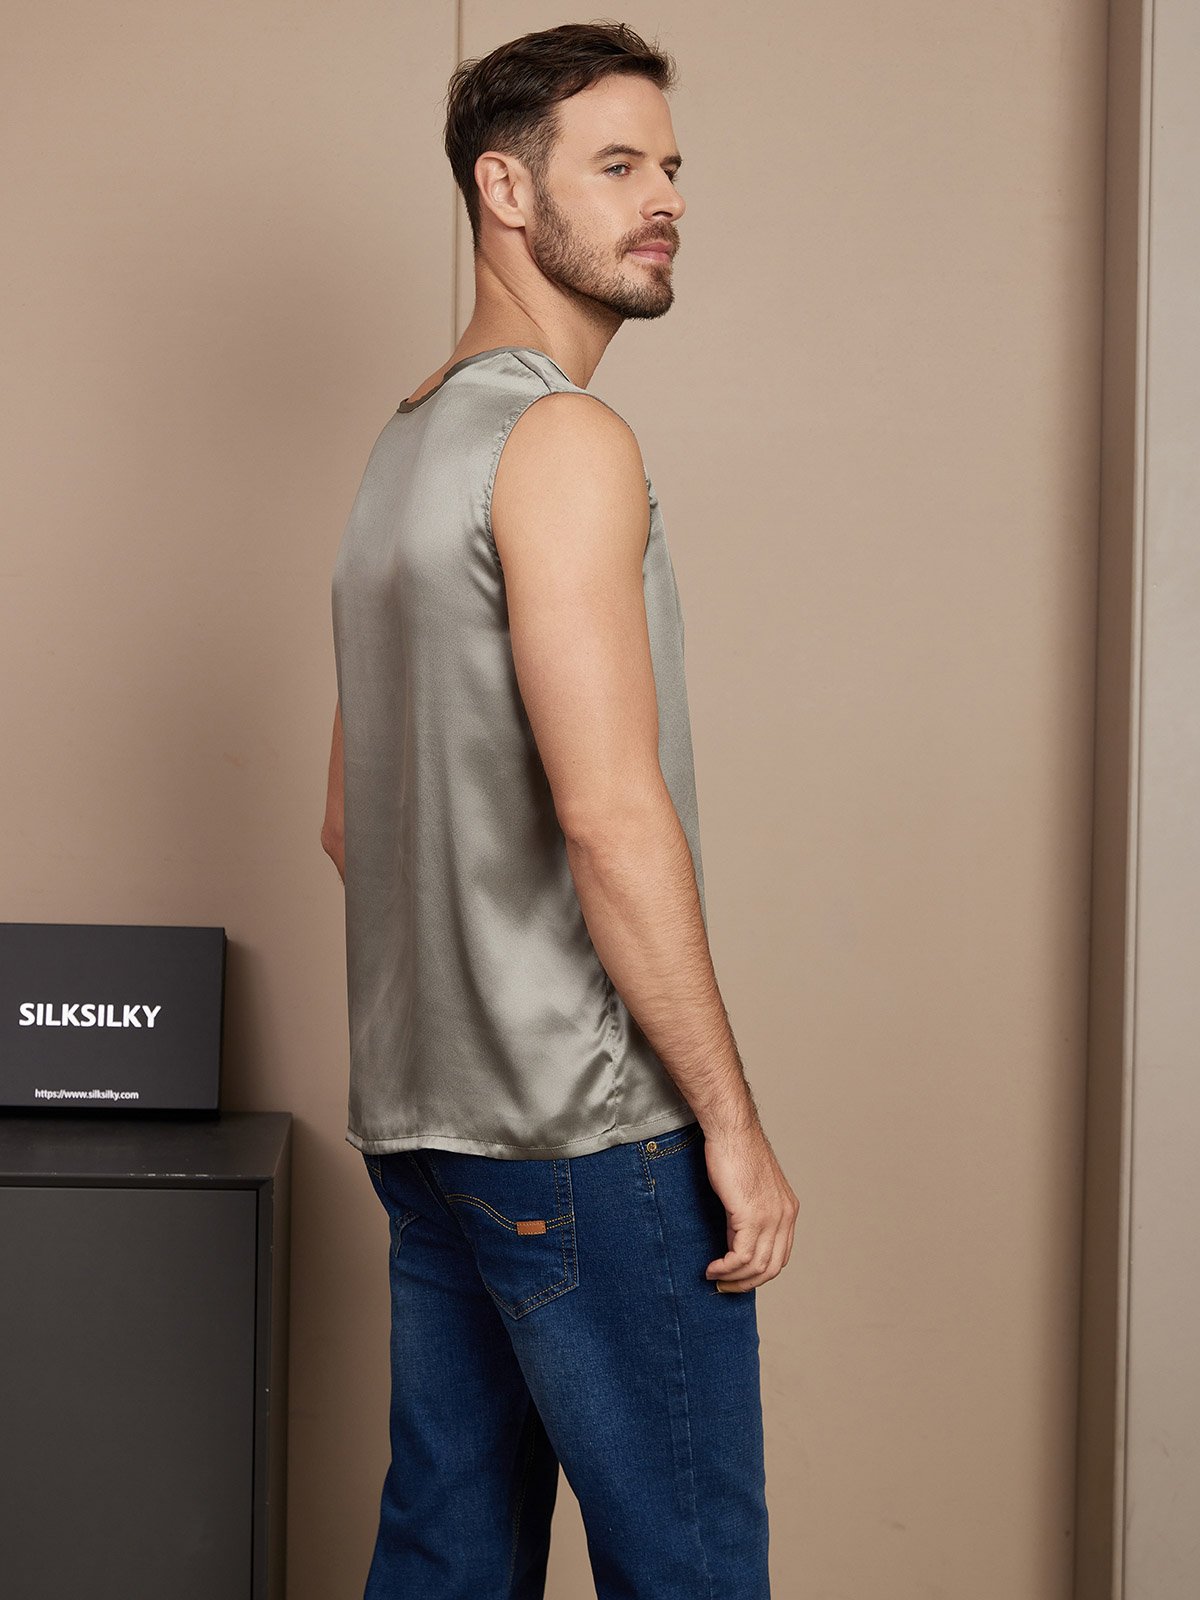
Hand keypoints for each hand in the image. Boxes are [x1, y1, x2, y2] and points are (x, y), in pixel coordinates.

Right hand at [702, 1120, 798, 1291]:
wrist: (730, 1131)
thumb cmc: (734, 1152)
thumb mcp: (748, 1189)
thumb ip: (748, 1215)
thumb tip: (734, 1240)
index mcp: (788, 1210)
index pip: (780, 1255)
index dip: (758, 1271)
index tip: (736, 1275)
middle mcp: (785, 1216)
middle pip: (771, 1267)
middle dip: (746, 1283)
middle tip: (723, 1286)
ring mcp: (771, 1218)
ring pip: (757, 1266)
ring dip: (733, 1279)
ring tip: (714, 1278)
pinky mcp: (752, 1216)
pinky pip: (741, 1257)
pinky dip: (726, 1269)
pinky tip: (712, 1268)